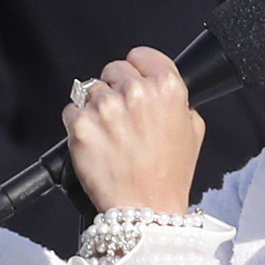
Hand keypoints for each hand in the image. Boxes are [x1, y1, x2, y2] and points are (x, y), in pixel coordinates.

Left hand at [65, 46, 205, 215]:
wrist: (146, 209)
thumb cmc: (170, 175)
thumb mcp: (193, 130)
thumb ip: (178, 100)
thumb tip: (160, 87)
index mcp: (167, 87)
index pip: (141, 55)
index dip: (138, 69)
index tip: (135, 81)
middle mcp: (136, 92)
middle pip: (113, 69)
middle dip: (116, 89)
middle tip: (124, 118)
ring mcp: (105, 107)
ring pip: (90, 90)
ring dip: (97, 108)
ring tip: (111, 136)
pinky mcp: (80, 125)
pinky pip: (72, 110)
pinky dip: (80, 125)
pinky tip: (97, 143)